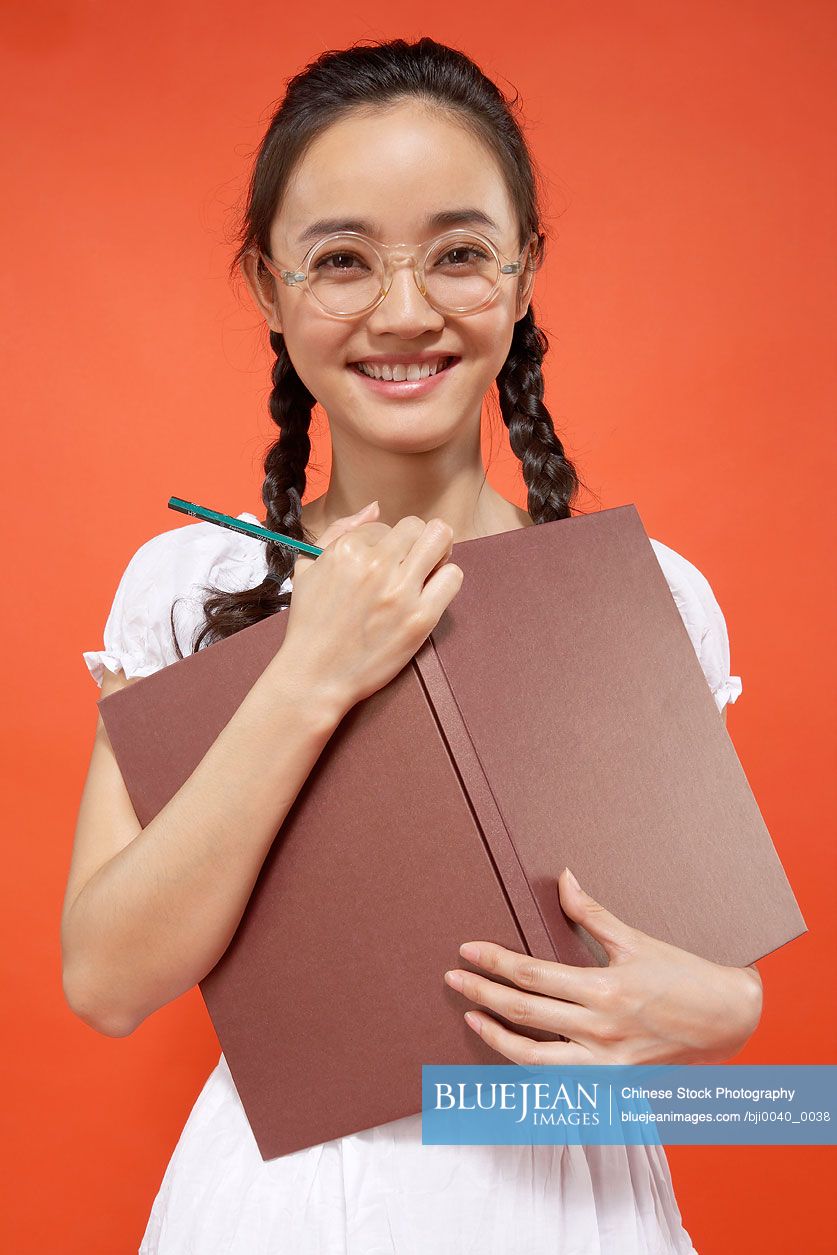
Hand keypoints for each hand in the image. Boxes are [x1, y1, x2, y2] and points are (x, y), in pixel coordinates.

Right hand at [281, 502, 463, 718]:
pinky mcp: (420, 619)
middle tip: (413, 562)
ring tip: (426, 572)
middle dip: (417, 541)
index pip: (387, 524)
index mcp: (347, 549)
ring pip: (442, 541)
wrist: (315, 675)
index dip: (387, 543)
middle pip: (419, 527)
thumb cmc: (310, 623)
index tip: (382, 563)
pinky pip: (452, 577)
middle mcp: (375, 565)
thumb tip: (376, 508)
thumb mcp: (308, 567)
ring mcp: (400, 592)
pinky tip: (430, 593)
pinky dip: (445, 580)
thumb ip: (340, 530)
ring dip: (437, 553)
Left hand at [444, 867, 763, 1065]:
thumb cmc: (682, 975)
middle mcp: (599, 1029)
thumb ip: (592, 913)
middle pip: (524, 1013)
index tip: (466, 951)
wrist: (726, 1020)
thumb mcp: (636, 940)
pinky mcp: (611, 1081)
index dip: (494, 962)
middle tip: (452, 978)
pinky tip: (509, 1049)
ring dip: (495, 1037)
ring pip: (533, 1058)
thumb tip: (563, 878)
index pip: (531, 975)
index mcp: (603, 989)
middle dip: (482, 993)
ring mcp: (604, 1062)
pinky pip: (558, 1079)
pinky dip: (528, 1066)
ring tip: (470, 1016)